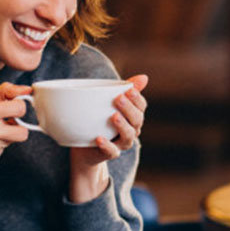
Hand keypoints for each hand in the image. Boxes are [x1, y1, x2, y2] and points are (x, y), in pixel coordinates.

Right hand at [0, 82, 31, 191]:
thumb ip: (5, 92)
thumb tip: (27, 89)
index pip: (20, 108)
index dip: (18, 106)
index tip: (10, 106)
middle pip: (23, 131)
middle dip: (17, 124)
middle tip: (6, 120)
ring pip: (16, 139)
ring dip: (10, 134)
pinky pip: (6, 148)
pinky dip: (0, 143)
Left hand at [68, 74, 147, 202]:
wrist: (85, 147)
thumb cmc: (100, 121)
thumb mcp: (109, 104)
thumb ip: (123, 90)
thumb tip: (144, 77)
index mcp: (133, 116)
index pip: (141, 107)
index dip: (137, 98)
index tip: (128, 89)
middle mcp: (131, 130)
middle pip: (137, 120)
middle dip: (129, 109)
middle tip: (118, 98)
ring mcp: (121, 143)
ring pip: (128, 137)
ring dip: (122, 126)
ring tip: (114, 116)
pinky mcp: (109, 153)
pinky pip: (112, 152)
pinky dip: (107, 146)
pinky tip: (99, 138)